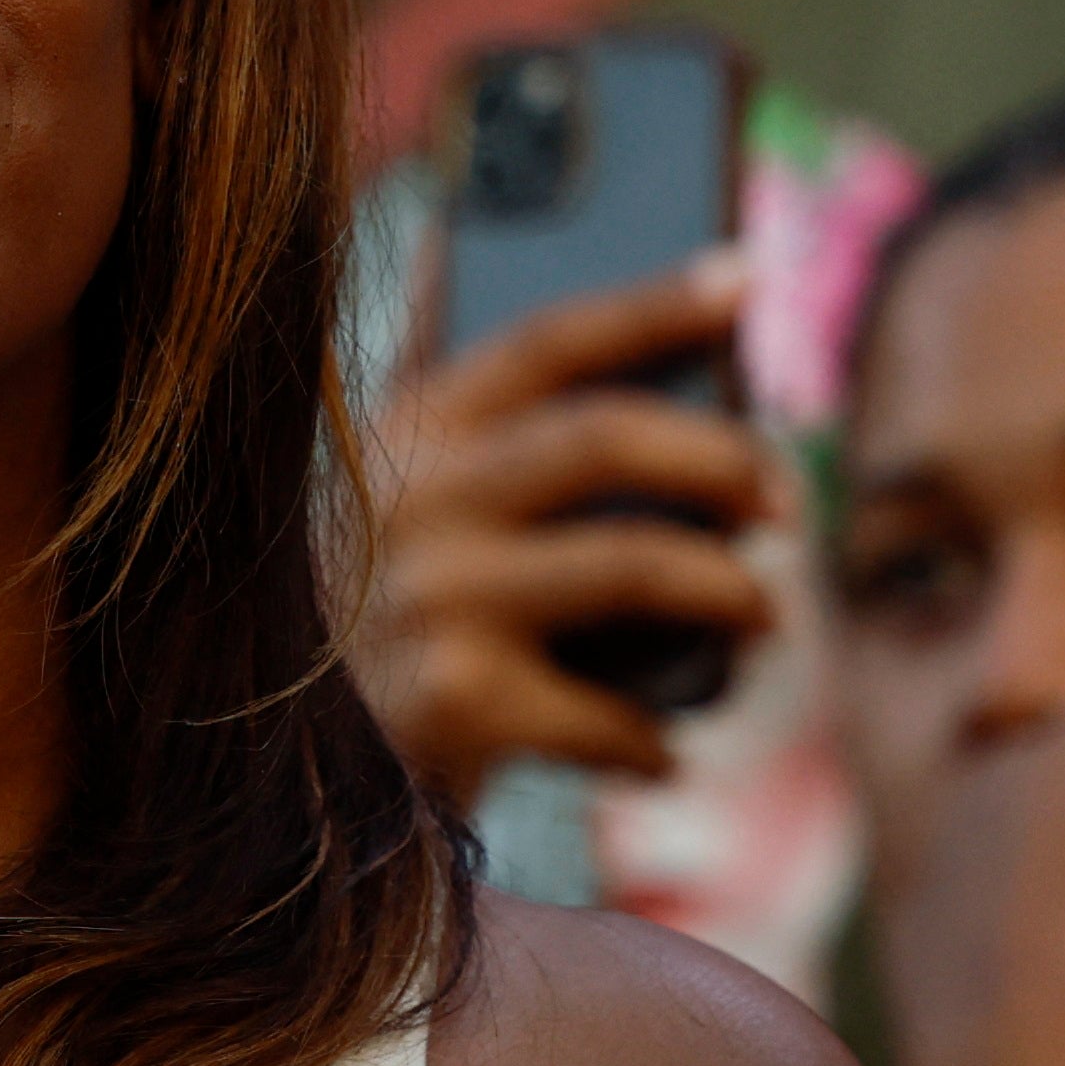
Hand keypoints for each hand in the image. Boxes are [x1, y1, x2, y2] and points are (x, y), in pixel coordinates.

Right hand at [355, 255, 777, 799]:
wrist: (279, 788)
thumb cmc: (369, 644)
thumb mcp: (393, 522)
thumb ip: (477, 447)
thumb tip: (662, 384)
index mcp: (402, 436)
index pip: (545, 341)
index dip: (651, 305)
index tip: (741, 277)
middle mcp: (408, 500)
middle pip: (607, 436)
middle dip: (725, 461)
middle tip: (785, 502)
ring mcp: (430, 597)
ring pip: (638, 564)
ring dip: (733, 592)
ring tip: (767, 617)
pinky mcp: (456, 700)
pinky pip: (612, 711)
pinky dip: (654, 740)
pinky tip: (663, 752)